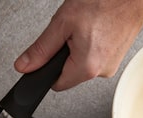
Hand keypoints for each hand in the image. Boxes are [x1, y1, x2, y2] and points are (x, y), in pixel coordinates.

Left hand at [14, 0, 142, 90]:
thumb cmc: (105, 2)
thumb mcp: (63, 23)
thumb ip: (41, 49)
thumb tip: (25, 65)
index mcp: (87, 67)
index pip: (56, 85)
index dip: (48, 69)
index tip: (49, 56)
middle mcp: (102, 71)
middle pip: (71, 74)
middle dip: (66, 55)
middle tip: (72, 31)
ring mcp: (113, 64)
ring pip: (84, 64)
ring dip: (80, 48)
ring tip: (87, 27)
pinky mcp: (118, 57)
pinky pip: (97, 56)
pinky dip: (93, 44)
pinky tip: (97, 28)